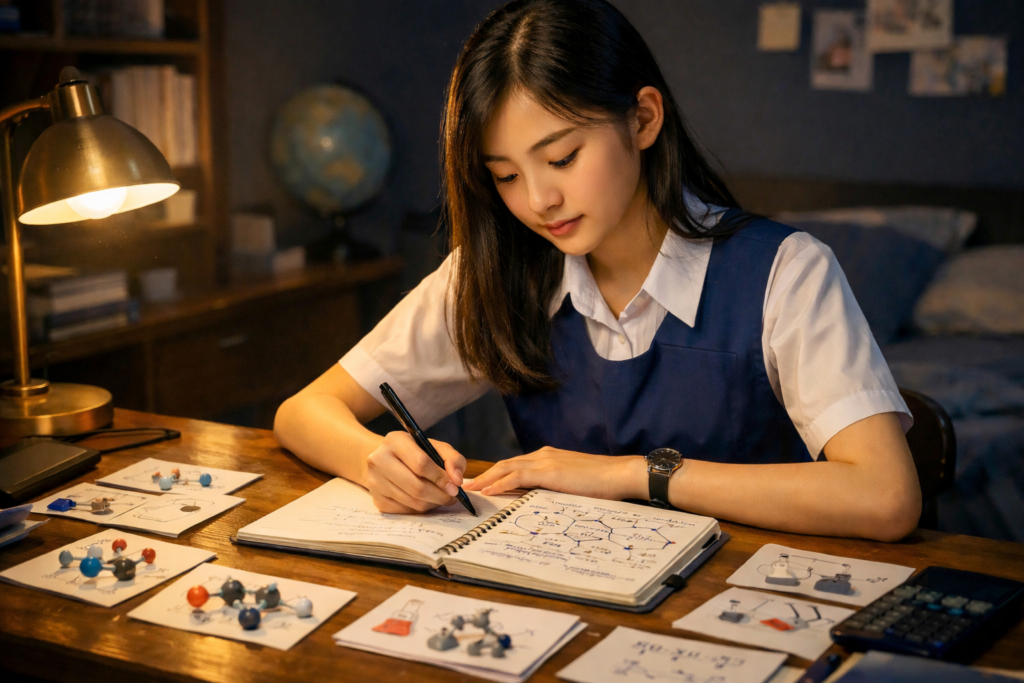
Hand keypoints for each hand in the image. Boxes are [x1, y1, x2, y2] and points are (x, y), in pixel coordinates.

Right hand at [365, 431, 466, 512]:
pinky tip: (426, 500)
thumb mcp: (434, 447)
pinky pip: (405, 511)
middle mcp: (379, 460)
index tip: (455, 486)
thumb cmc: (414, 452)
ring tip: (442, 498)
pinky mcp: (377, 500)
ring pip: (412, 502)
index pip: (421, 463)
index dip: (441, 478)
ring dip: (433, 503)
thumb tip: (457, 480)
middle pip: (416, 486)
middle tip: (452, 497)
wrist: (385, 459)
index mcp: (395, 441)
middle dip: (440, 495)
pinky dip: (420, 508)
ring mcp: (375, 482)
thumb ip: (452, 459)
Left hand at [462, 447, 646, 499]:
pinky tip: (489, 491)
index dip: (496, 474)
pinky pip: (517, 476)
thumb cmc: (602, 483)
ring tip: (470, 489)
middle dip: (485, 475)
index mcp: (548, 457)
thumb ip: (553, 487)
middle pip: (505, 463)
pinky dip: (500, 482)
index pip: (515, 464)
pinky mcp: (549, 471)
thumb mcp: (571, 483)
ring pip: (507, 467)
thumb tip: (536, 499)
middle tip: (467, 486)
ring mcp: (545, 461)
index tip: (481, 484)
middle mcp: (543, 455)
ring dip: (486, 479)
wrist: (620, 474)